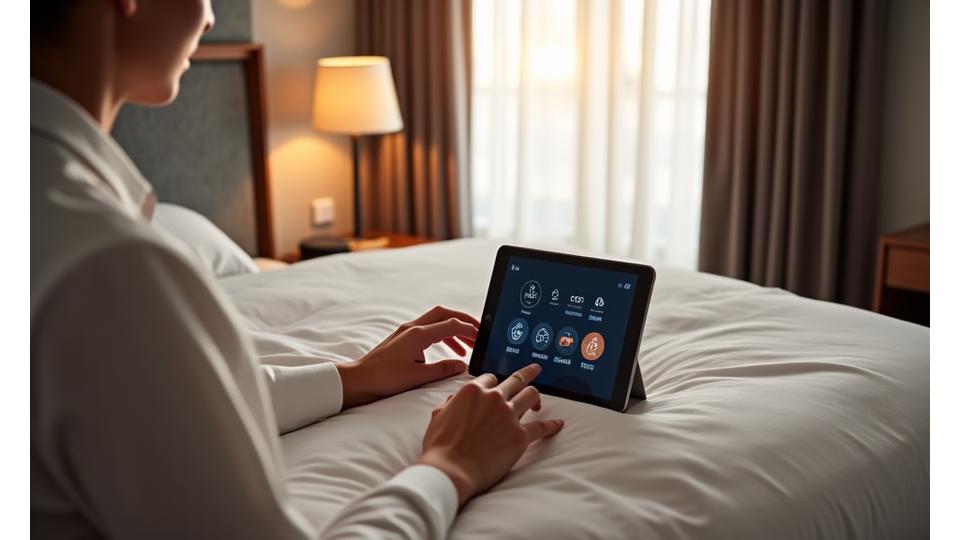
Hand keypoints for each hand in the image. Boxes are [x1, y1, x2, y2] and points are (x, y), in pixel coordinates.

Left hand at [336, 306, 478, 408]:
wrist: (359, 380)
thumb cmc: (383, 378)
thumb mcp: (417, 376)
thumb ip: (443, 369)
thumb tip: (462, 366)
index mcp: (417, 335)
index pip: (450, 324)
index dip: (469, 329)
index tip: (482, 335)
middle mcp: (412, 328)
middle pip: (444, 314)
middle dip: (463, 321)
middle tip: (478, 332)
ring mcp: (406, 331)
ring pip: (436, 322)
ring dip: (453, 330)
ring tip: (466, 347)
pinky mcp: (402, 338)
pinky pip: (427, 330)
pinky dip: (441, 336)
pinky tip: (447, 351)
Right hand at [417, 363, 563, 506]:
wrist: (451, 471)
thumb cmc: (440, 447)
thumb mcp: (438, 417)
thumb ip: (450, 404)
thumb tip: (455, 400)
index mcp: (472, 391)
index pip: (490, 379)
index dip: (495, 383)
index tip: (498, 386)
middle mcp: (493, 398)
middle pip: (516, 381)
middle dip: (527, 373)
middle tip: (535, 369)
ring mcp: (509, 415)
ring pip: (531, 396)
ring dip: (536, 397)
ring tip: (539, 402)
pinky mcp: (520, 436)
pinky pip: (542, 426)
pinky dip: (551, 425)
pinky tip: (557, 424)